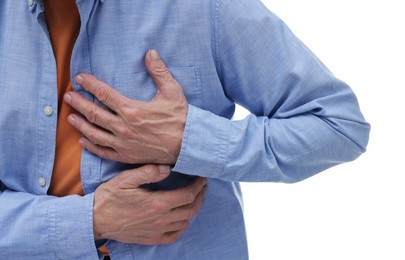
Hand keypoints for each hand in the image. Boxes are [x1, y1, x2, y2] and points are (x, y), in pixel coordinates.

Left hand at [64, 49, 187, 164]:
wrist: (188, 144)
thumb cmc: (180, 118)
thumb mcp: (172, 91)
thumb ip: (159, 71)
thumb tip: (150, 53)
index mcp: (132, 109)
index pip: (104, 94)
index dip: (90, 85)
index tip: (79, 79)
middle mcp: (123, 127)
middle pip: (93, 113)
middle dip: (78, 103)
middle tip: (68, 96)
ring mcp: (123, 143)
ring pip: (94, 133)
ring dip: (80, 124)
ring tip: (70, 117)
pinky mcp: (126, 155)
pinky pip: (103, 152)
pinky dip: (91, 146)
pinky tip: (83, 141)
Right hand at [93, 164, 206, 244]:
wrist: (95, 220)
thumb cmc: (109, 197)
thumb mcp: (126, 179)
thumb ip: (148, 172)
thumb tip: (168, 168)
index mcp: (158, 203)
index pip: (188, 195)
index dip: (198, 186)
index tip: (202, 178)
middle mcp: (161, 219)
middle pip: (190, 209)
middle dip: (200, 197)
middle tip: (203, 187)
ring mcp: (157, 230)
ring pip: (185, 222)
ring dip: (194, 210)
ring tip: (195, 199)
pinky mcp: (151, 238)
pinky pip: (174, 236)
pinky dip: (183, 227)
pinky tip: (183, 220)